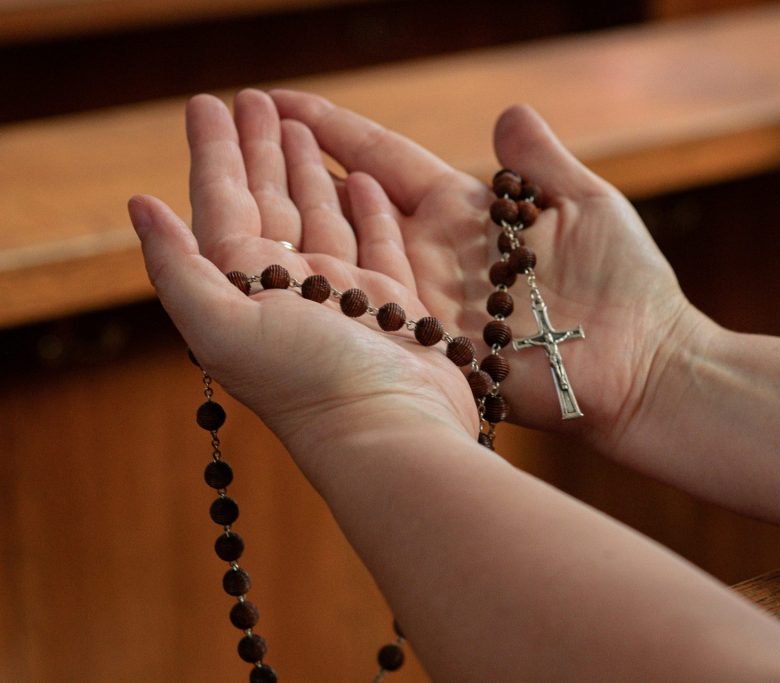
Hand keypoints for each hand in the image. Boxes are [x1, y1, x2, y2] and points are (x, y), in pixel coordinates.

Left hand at [129, 90, 480, 461]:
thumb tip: (139, 205)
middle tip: (257, 99)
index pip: (223, 204)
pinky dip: (369, 209)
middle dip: (261, 150)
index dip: (214, 153)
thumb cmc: (307, 383)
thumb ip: (176, 266)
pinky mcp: (393, 303)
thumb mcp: (221, 326)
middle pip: (272, 202)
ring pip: (325, 216)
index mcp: (245, 288)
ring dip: (311, 170)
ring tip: (304, 127)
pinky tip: (361, 179)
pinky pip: (379, 242)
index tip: (209, 105)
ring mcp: (345, 295)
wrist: (391, 433)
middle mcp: (292, 289)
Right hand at [269, 89, 710, 450]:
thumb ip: (539, 162)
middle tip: (236, 136)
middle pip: (350, 203)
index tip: (280, 102)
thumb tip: (508, 112)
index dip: (333, 131)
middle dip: (294, 169)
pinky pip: (374, 313)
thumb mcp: (586, 203)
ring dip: (297, 225)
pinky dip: (331, 291)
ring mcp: (429, 300)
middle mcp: (436, 253)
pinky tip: (281, 272)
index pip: (384, 159)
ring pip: (349, 256)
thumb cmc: (629, 286)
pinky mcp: (434, 345)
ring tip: (237, 192)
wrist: (644, 368)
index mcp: (468, 211)